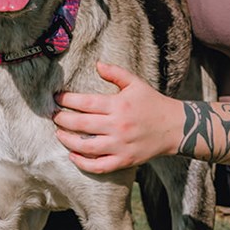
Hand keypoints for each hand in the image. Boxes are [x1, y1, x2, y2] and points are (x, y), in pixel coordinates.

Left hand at [53, 61, 184, 172]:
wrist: (175, 127)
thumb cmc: (153, 103)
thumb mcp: (136, 83)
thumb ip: (116, 73)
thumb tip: (97, 64)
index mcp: (118, 105)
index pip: (85, 102)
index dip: (67, 100)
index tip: (57, 98)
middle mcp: (117, 126)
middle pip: (81, 124)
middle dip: (62, 119)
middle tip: (54, 116)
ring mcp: (120, 145)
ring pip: (85, 146)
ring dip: (67, 140)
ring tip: (59, 133)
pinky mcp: (124, 160)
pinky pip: (98, 165)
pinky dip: (83, 163)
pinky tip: (73, 156)